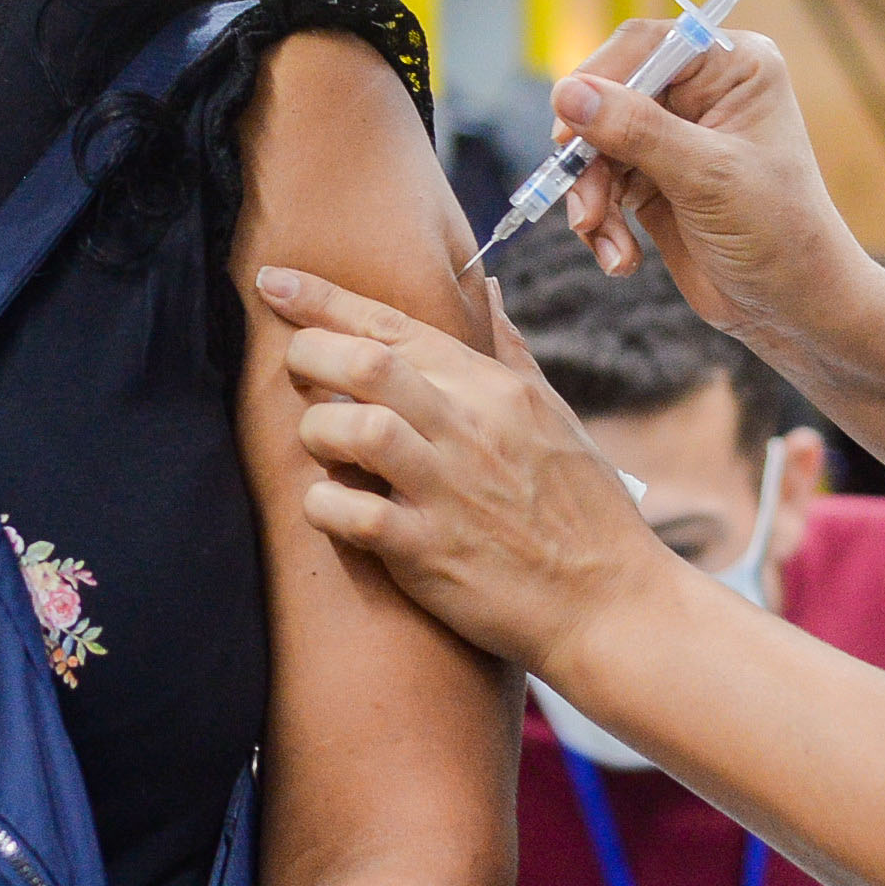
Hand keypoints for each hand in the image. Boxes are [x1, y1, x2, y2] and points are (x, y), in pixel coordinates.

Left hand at [256, 263, 689, 677]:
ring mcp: (448, 490)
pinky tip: (328, 505)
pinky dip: (324, 503)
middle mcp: (470, 428)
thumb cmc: (582, 508)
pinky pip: (354, 514)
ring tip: (321, 443)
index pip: (397, 325)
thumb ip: (508, 350)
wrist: (609, 602)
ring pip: (355, 428)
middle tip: (292, 366)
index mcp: (495, 389)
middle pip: (368, 362)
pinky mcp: (430, 552)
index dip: (325, 299)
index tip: (275, 282)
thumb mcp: (554, 414)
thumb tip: (484, 286)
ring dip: (318, 429)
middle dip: (310, 353)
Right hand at [547, 21, 864, 348]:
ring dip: (591, 198)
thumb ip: (637, 131)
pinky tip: (622, 259)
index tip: (568, 132)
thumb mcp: (708, 177)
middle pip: (610, 97)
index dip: (599, 81)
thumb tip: (567, 93)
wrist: (794, 308)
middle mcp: (701, 93)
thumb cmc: (778, 233)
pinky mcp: (653, 180)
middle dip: (591, 157)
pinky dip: (600, 223)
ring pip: (596, 146)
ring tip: (604, 240)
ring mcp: (674, 137)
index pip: (646, 46)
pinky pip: (601, 186)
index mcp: (733, 68)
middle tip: (585, 208)